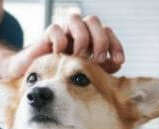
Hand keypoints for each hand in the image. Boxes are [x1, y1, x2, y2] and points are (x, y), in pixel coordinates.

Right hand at [1, 14, 124, 79]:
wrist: (40, 81)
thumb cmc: (65, 78)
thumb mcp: (87, 76)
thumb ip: (102, 70)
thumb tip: (117, 65)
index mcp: (91, 41)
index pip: (108, 33)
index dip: (115, 45)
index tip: (118, 62)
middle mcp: (78, 33)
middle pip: (94, 21)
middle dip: (100, 41)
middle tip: (98, 60)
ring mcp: (63, 32)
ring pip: (76, 19)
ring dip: (81, 38)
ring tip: (78, 57)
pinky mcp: (47, 36)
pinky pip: (55, 29)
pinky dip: (60, 42)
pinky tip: (60, 56)